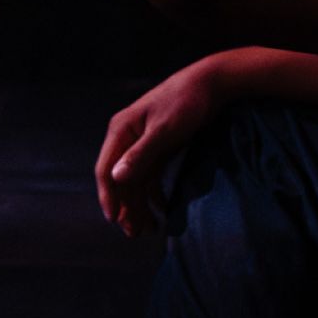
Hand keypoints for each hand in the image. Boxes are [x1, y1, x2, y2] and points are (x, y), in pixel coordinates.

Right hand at [95, 56, 226, 236]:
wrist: (211, 83)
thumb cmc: (186, 102)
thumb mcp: (165, 130)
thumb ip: (140, 155)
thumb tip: (116, 178)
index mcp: (121, 131)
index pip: (106, 170)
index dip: (108, 196)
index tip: (115, 220)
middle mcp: (127, 137)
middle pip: (120, 179)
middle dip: (126, 207)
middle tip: (135, 234)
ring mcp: (142, 143)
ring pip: (135, 181)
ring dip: (139, 204)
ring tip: (147, 229)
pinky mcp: (158, 146)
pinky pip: (149, 175)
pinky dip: (153, 193)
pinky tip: (160, 209)